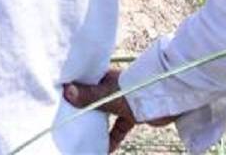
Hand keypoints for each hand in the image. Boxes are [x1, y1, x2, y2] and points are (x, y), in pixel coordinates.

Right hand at [62, 67, 176, 152]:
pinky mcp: (130, 114)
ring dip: (96, 126)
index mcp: (102, 78)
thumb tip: (66, 91)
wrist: (167, 97)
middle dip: (81, 111)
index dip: (70, 91)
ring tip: (83, 137)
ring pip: (104, 115)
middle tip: (67, 122)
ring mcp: (120, 101)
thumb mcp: (109, 95)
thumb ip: (89, 96)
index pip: (82, 83)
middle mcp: (109, 87)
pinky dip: (112, 137)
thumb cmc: (137, 90)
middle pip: (91, 100)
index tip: (58, 101)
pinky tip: (105, 148)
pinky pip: (118, 127)